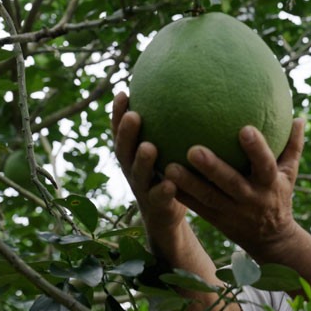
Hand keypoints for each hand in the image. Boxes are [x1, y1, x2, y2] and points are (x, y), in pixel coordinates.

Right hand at [111, 93, 186, 232]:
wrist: (167, 219)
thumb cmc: (172, 175)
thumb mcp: (170, 152)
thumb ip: (174, 129)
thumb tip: (192, 91)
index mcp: (133, 154)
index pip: (121, 131)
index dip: (118, 114)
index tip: (123, 93)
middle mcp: (133, 170)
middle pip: (124, 150)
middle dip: (126, 133)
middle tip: (134, 116)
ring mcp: (142, 189)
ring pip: (138, 174)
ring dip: (142, 161)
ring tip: (149, 147)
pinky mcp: (156, 208)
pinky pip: (158, 199)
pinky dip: (163, 191)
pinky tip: (170, 184)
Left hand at [165, 119, 305, 259]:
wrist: (271, 240)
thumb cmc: (279, 196)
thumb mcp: (290, 174)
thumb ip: (293, 146)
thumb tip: (299, 117)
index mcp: (269, 184)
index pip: (265, 164)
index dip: (256, 149)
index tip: (245, 129)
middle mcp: (250, 199)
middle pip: (230, 183)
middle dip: (213, 168)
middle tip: (193, 149)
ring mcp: (231, 211)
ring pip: (207, 198)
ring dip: (188, 183)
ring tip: (168, 166)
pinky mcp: (215, 220)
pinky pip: (196, 206)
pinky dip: (180, 194)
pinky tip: (161, 178)